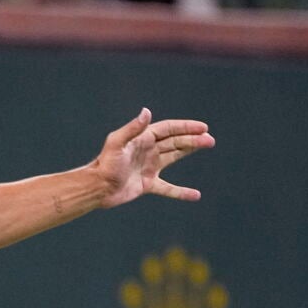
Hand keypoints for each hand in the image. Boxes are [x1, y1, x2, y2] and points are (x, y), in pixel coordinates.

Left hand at [85, 108, 214, 207]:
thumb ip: (132, 128)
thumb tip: (146, 112)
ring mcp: (149, 167)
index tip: (203, 128)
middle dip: (193, 139)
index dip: (186, 127)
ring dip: (190, 150)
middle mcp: (148, 150)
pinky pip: (168, 188)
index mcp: (142, 139)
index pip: (168, 129)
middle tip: (210, 140)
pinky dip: (181, 192)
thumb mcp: (117, 143)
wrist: (97, 188)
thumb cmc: (105, 164)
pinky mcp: (147, 184)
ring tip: (207, 145)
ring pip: (174, 156)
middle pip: (175, 141)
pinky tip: (195, 195)